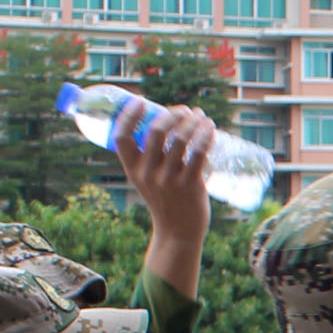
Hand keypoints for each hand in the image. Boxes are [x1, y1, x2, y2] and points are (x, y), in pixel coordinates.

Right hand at [118, 103, 219, 295]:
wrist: (178, 232)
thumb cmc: (165, 199)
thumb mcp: (147, 179)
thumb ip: (150, 156)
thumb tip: (166, 121)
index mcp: (132, 170)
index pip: (121, 137)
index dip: (127, 115)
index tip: (140, 100)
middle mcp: (148, 174)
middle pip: (156, 131)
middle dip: (172, 113)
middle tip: (186, 110)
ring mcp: (169, 180)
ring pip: (181, 139)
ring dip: (194, 122)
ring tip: (202, 116)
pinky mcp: (190, 185)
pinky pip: (199, 153)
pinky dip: (206, 136)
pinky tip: (211, 129)